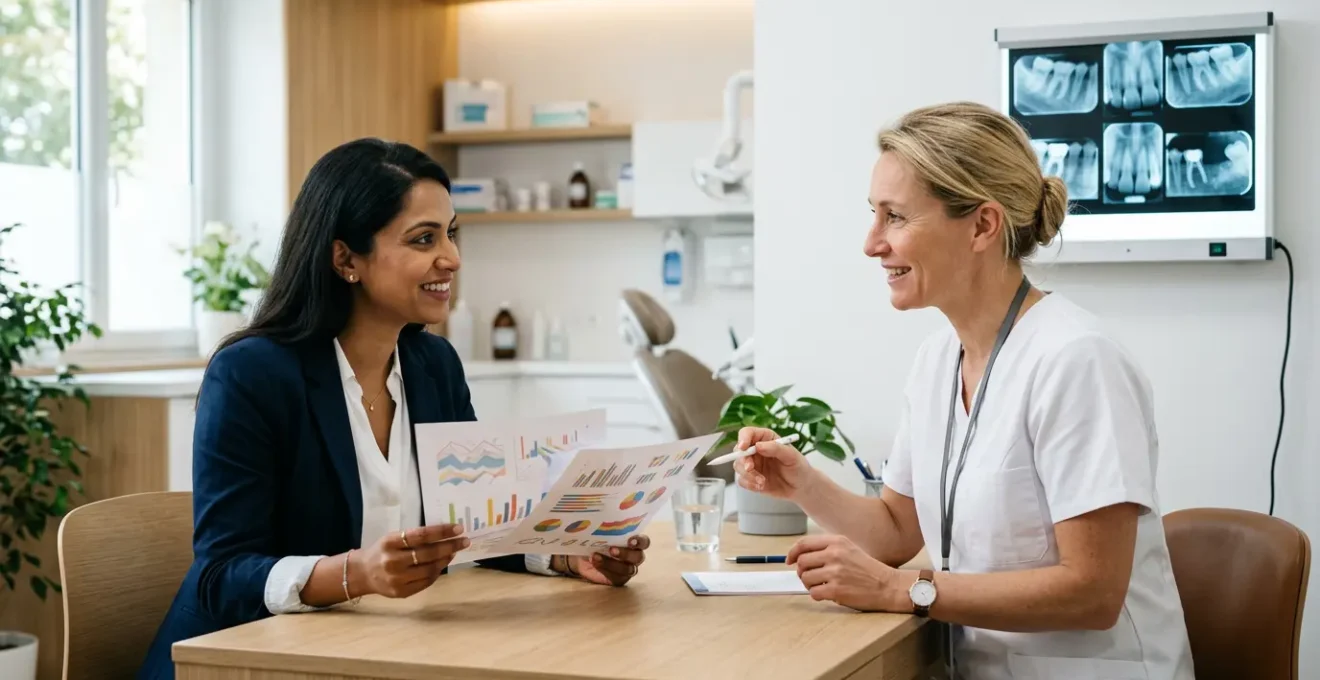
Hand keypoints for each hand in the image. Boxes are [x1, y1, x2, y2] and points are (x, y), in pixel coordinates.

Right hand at [352, 524, 469, 597]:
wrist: (363, 573)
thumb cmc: (382, 551)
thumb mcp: (393, 538)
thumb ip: (414, 537)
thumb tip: (445, 534)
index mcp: (390, 543)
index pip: (420, 535)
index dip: (441, 531)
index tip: (458, 528)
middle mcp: (392, 561)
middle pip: (428, 553)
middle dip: (450, 546)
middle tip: (464, 541)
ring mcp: (397, 579)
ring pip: (429, 570)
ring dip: (445, 560)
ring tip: (454, 552)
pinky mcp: (401, 592)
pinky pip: (426, 582)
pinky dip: (437, 572)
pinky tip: (442, 564)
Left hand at [565, 534, 649, 585]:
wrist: (581, 556)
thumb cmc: (594, 541)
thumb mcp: (599, 533)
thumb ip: (606, 528)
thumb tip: (602, 517)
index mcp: (633, 542)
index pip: (644, 542)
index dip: (640, 541)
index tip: (630, 540)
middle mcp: (634, 556)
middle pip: (638, 557)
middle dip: (626, 553)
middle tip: (612, 549)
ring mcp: (627, 569)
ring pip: (628, 569)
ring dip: (612, 563)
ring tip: (596, 556)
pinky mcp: (618, 579)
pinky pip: (617, 577)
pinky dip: (605, 569)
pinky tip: (595, 562)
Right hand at [732, 426, 816, 499]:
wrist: (801, 487)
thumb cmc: (798, 467)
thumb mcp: (791, 456)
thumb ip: (776, 449)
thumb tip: (758, 446)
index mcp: (765, 439)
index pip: (748, 433)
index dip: (743, 438)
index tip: (743, 447)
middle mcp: (755, 450)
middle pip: (738, 451)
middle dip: (743, 460)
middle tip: (750, 468)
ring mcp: (752, 464)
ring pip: (738, 466)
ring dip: (748, 475)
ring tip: (762, 482)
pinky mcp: (751, 478)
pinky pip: (742, 480)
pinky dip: (749, 484)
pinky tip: (762, 486)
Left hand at [788, 534, 904, 611]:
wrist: (887, 585)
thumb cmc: (868, 569)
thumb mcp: (849, 549)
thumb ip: (826, 549)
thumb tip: (800, 556)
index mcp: (837, 541)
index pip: (804, 544)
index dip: (792, 553)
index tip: (789, 560)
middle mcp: (834, 554)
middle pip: (801, 562)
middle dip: (802, 571)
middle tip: (812, 577)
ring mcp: (835, 572)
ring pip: (805, 578)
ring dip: (810, 585)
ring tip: (823, 586)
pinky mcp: (836, 589)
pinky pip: (813, 593)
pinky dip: (818, 595)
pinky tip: (828, 594)